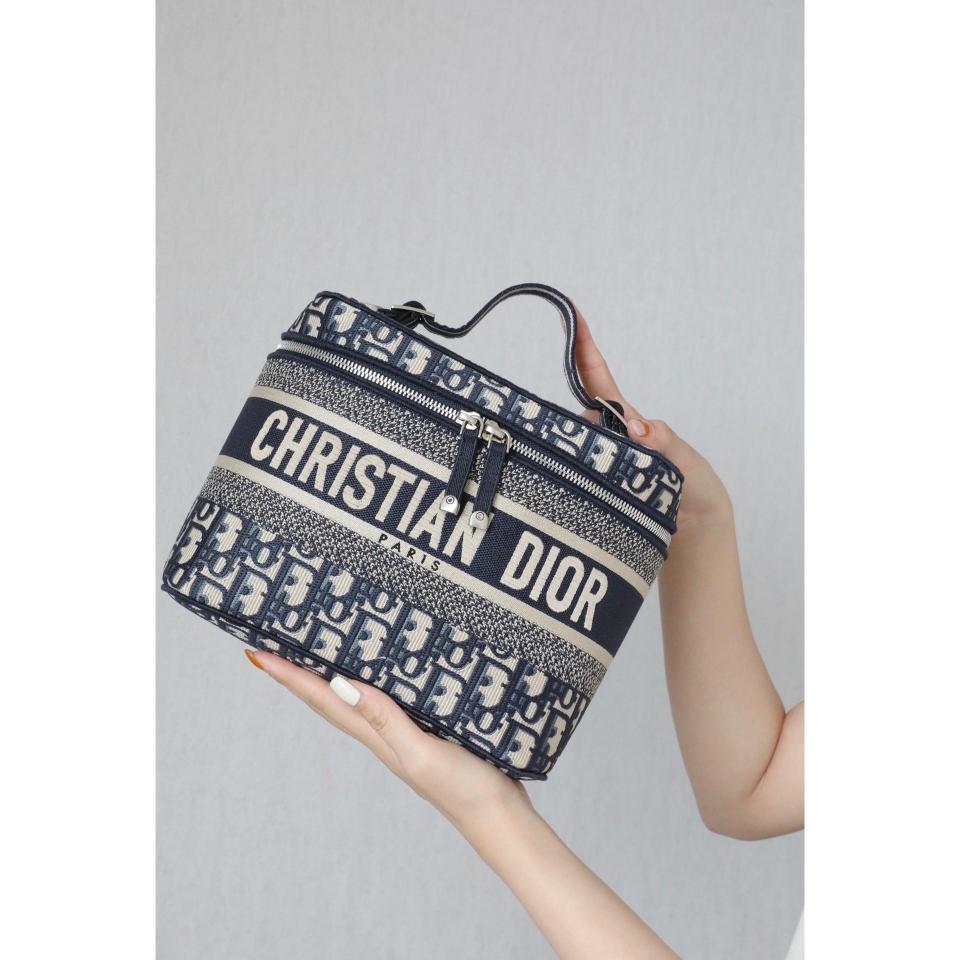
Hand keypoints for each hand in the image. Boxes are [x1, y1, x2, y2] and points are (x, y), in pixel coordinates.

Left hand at [245, 649, 531, 830]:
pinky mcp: (426, 730)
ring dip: (328, 677)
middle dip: (299, 675)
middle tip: (272, 646)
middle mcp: (381, 734)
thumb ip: (385, 720)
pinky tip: (379, 673)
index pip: (324, 699)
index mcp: (376, 737)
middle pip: (329, 699)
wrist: (499, 817)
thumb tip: (341, 685)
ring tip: (311, 653)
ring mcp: (403, 734)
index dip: (291, 677)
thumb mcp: (421, 752)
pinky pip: (386, 701)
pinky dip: (371, 683)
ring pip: (355, 699)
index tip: (257, 654)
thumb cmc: (463, 788)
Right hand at [574, 310, 732, 534]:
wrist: (695, 530)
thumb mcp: (684, 460)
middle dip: (581, 429)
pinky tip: (591, 496)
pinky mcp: (590, 489)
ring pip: (572, 448)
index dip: (584, 347)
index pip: (597, 378)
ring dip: (585, 463)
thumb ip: (662, 442)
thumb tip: (635, 427)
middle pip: (577, 415)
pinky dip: (578, 482)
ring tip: (622, 488)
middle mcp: (604, 437)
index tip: (570, 315)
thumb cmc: (692, 486)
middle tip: (615, 460)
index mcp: (626, 419)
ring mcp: (596, 462)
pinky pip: (573, 476)